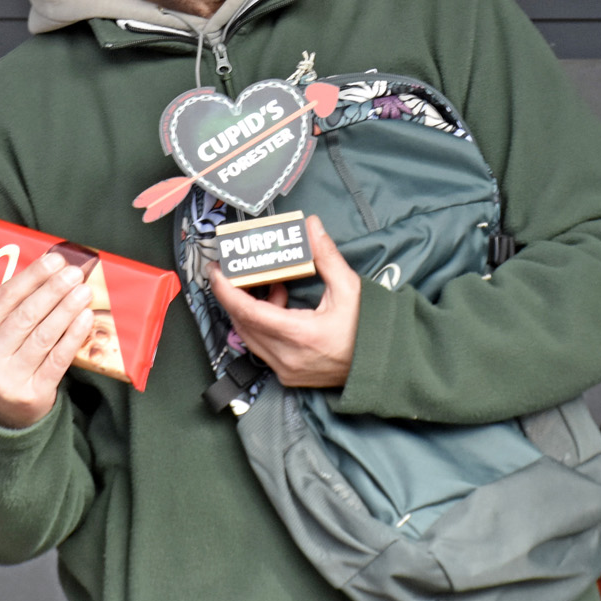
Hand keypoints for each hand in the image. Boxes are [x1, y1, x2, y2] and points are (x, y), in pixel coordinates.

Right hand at [0, 251, 94, 428]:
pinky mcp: (33, 395)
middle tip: (74, 273)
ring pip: (43, 336)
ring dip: (66, 310)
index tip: (53, 259)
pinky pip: (57, 360)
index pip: (2, 299)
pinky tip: (85, 319)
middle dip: (53, 290)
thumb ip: (9, 311)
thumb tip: (47, 271)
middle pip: (24, 316)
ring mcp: (9, 379)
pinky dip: (73, 336)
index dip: (30, 277)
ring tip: (83, 291)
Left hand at [211, 215, 359, 386]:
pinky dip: (261, 325)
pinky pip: (262, 348)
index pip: (248, 312)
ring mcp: (286, 370)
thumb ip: (326, 256)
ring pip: (249, 337)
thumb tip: (311, 226)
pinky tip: (280, 306)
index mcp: (299, 335)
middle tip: (233, 271)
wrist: (384, 367)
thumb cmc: (369, 329)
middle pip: (242, 323)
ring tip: (270, 285)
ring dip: (249, 310)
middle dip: (234, 296)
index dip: (226, 290)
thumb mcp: (349, 288)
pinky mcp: (288, 375)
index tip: (215, 271)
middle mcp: (286, 357)